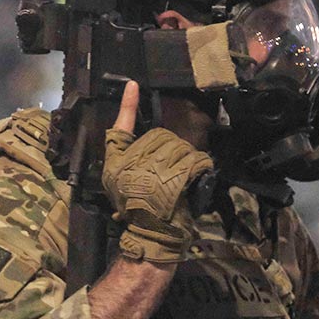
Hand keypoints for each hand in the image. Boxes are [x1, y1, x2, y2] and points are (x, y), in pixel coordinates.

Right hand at [102, 81, 212, 262]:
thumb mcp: (119, 178)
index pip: (121, 127)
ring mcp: (156, 170)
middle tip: (169, 172)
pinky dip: (199, 166)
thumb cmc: (135, 205)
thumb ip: (124, 150)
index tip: (132, 85)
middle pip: (162, 137)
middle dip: (171, 149)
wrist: (151, 233)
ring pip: (179, 147)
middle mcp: (134, 162)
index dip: (127, 106)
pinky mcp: (176, 179)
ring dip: (186, 159)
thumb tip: (132, 126)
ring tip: (180, 179)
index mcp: (119, 160)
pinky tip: (196, 177)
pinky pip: (193, 160)